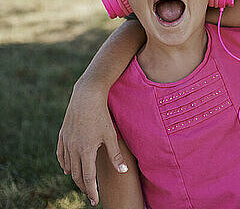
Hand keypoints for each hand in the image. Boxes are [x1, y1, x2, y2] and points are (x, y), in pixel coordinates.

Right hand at [56, 82, 127, 205]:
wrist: (86, 96)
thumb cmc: (101, 115)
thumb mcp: (111, 135)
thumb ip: (115, 155)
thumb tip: (123, 171)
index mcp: (85, 151)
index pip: (88, 178)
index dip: (92, 191)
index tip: (95, 201)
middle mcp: (72, 149)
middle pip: (76, 175)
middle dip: (83, 187)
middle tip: (90, 195)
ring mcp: (66, 142)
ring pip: (68, 166)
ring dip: (74, 176)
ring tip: (82, 183)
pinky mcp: (62, 135)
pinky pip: (60, 155)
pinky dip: (64, 164)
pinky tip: (67, 168)